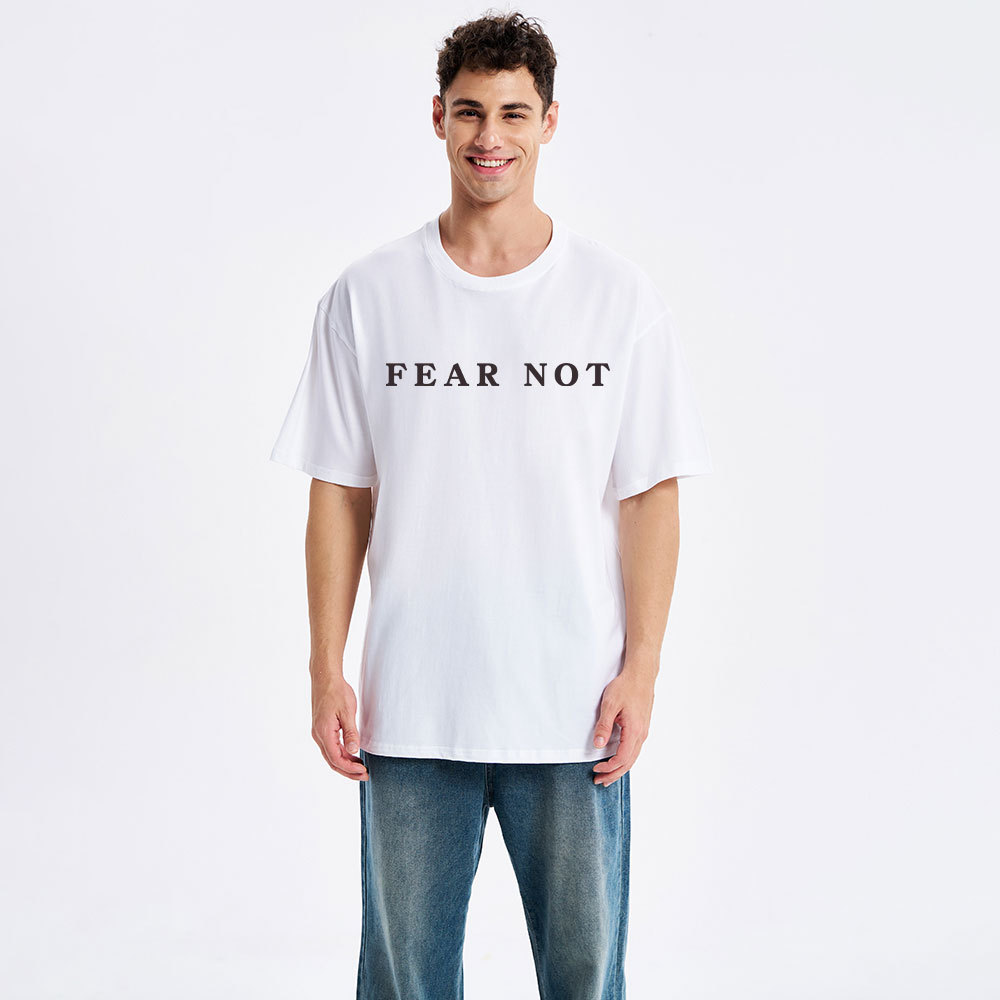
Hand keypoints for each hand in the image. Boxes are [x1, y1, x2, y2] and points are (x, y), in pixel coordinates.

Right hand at [312, 676, 368, 780]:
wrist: (325, 677)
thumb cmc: (336, 692)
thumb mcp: (347, 711)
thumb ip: (351, 732)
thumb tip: (354, 751)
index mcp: (324, 733)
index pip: (336, 759)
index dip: (350, 769)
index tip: (364, 771)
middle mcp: (318, 735)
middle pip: (332, 761)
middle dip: (348, 771)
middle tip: (364, 775)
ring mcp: (318, 732)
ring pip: (331, 755)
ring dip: (345, 764)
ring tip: (360, 767)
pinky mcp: (322, 728)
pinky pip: (330, 747)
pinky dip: (341, 754)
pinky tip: (352, 754)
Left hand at [591, 669, 654, 785]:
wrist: (641, 675)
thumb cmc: (625, 687)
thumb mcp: (610, 705)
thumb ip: (604, 726)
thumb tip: (598, 745)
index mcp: (634, 731)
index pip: (623, 758)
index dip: (609, 767)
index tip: (596, 770)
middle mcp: (641, 734)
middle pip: (629, 762)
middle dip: (614, 774)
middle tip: (599, 781)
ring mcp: (643, 731)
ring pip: (633, 757)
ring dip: (620, 768)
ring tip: (607, 775)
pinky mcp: (642, 727)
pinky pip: (635, 749)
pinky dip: (625, 759)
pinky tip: (618, 760)